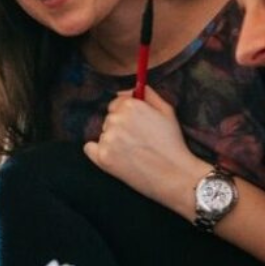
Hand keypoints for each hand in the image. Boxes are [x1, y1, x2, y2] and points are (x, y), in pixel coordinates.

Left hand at [83, 87, 201, 205]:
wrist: (175, 176)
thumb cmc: (173, 143)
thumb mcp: (167, 110)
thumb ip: (147, 94)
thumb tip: (128, 89)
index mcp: (131, 105)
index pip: (116, 104)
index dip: (127, 116)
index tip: (137, 127)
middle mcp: (116, 119)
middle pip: (109, 119)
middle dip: (120, 128)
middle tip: (138, 142)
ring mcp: (108, 139)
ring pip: (103, 134)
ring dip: (113, 141)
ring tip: (133, 153)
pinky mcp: (103, 158)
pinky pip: (90, 148)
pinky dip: (98, 152)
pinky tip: (114, 158)